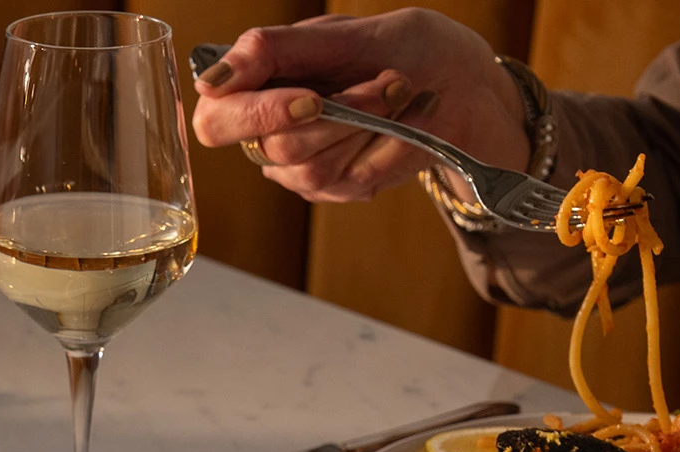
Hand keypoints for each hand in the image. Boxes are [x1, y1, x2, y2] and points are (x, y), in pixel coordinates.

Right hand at [190, 10, 529, 202]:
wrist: (468, 84)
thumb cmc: (407, 48)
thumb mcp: (342, 34)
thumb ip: (273, 51)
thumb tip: (212, 78)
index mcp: (257, 86)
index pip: (216, 121)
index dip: (254, 113)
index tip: (310, 96)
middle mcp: (270, 132)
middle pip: (275, 146)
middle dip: (341, 112)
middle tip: (389, 80)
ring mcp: (302, 167)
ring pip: (314, 166)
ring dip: (372, 125)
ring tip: (404, 93)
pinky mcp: (338, 188)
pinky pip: (355, 178)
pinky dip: (393, 144)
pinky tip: (409, 123)